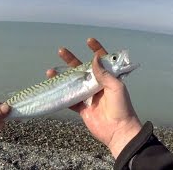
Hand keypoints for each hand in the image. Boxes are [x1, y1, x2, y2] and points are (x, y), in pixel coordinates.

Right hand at [47, 38, 141, 157]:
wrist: (117, 131)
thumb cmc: (121, 107)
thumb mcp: (116, 87)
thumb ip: (104, 74)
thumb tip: (94, 58)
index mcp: (109, 78)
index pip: (102, 60)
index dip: (96, 49)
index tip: (88, 41)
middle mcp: (98, 85)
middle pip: (82, 69)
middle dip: (71, 60)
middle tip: (61, 51)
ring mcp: (88, 96)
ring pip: (73, 82)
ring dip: (62, 76)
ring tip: (50, 71)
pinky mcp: (82, 107)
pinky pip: (70, 99)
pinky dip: (61, 94)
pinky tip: (53, 87)